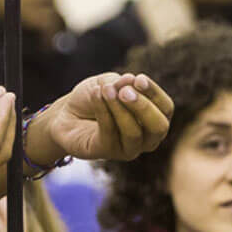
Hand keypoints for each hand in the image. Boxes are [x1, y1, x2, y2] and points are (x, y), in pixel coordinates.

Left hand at [30, 73, 173, 164]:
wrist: (65, 114)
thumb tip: (131, 81)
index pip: (166, 108)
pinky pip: (110, 133)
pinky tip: (96, 95)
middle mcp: (146, 138)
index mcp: (154, 118)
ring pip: (134, 133)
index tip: (138, 78)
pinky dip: (103, 112)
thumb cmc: (94, 98)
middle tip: (124, 91)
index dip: (155, 93)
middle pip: (158, 126)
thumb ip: (121, 83)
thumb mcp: (108, 83)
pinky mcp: (107, 152)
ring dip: (119, 109)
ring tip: (105, 90)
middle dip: (143, 106)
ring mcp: (128, 149)